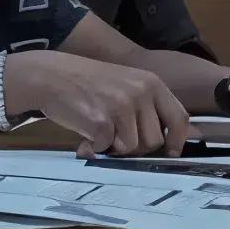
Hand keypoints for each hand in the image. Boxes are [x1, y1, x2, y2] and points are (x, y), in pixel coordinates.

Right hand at [5, 49, 189, 155]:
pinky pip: (107, 148)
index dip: (177, 141)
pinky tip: (84, 138)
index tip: (169, 152)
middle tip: (116, 140)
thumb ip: (147, 107)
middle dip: (136, 147)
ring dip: (114, 149)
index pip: (180, 118)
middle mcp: (141, 93)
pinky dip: (94, 148)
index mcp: (152, 83)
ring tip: (98, 136)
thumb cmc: (86, 83)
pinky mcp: (101, 122)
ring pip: (132, 148)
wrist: (50, 76)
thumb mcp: (126, 85)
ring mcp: (121, 107)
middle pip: (154, 140)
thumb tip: (167, 140)